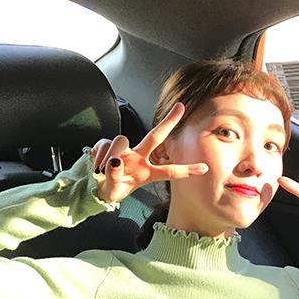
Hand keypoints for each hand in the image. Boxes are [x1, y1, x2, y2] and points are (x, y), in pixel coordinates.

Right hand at [89, 102, 208, 203]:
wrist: (93, 186)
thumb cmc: (111, 189)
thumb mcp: (113, 191)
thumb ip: (114, 178)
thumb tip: (115, 162)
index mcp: (146, 173)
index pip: (168, 171)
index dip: (186, 170)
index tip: (204, 168)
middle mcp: (138, 158)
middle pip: (155, 136)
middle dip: (169, 122)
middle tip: (181, 107)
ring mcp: (124, 150)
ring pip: (120, 140)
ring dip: (111, 155)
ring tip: (102, 170)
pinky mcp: (108, 144)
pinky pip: (105, 144)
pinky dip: (98, 156)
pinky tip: (96, 166)